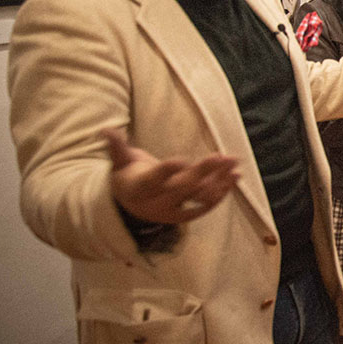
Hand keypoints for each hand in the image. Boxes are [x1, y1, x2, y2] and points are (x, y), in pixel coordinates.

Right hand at [105, 129, 238, 224]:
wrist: (130, 206)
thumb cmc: (128, 177)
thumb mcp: (120, 163)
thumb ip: (117, 148)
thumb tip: (105, 130)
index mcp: (139, 188)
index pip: (153, 180)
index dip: (167, 171)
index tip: (181, 160)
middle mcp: (157, 201)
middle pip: (182, 188)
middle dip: (202, 173)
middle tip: (220, 157)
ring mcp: (174, 209)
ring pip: (198, 197)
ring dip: (218, 181)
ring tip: (234, 164)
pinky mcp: (186, 214)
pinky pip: (206, 205)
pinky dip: (223, 191)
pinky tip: (236, 177)